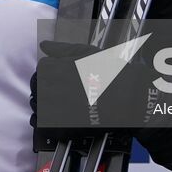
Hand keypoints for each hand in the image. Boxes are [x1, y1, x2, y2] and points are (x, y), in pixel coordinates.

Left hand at [30, 39, 146, 152]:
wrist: (133, 98)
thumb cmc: (113, 73)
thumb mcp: (88, 53)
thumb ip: (63, 49)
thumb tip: (45, 45)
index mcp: (65, 67)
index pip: (42, 68)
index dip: (46, 70)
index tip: (52, 71)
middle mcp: (63, 87)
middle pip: (38, 86)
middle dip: (42, 85)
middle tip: (54, 86)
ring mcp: (66, 108)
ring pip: (40, 105)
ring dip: (43, 102)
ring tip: (56, 100)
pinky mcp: (70, 125)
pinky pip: (47, 124)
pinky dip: (47, 121)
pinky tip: (56, 115)